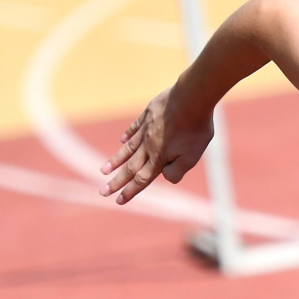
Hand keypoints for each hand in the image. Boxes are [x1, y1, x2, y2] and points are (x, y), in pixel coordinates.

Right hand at [99, 84, 213, 204]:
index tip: (117, 201)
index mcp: (159, 158)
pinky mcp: (148, 114)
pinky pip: (135, 128)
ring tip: (103, 171)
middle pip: (130, 168)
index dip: (130, 191)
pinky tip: (121, 141)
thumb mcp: (192, 156)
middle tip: (102, 192)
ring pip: (128, 149)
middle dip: (116, 182)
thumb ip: (176, 171)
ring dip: (116, 161)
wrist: (192, 98)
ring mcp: (146, 129)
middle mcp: (148, 145)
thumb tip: (163, 177)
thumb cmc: (195, 129)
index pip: (141, 180)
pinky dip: (127, 136)